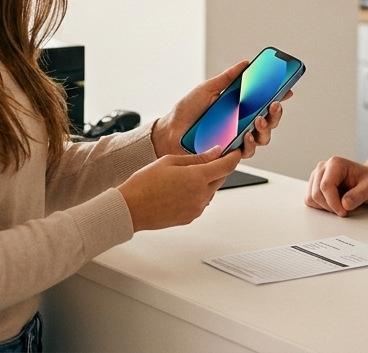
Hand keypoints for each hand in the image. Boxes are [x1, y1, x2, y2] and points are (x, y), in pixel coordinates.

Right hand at [118, 146, 241, 231]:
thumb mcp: (170, 161)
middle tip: (206, 159)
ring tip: (184, 176)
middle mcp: (201, 195)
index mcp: (197, 178)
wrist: (131, 209)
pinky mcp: (191, 217)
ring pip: (211, 190)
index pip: (227, 166)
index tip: (236, 151)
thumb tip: (215, 152)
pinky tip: (179, 189)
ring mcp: (197, 208)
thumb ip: (197, 157)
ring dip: (206, 181)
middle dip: (217, 167)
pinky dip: (197, 193)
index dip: (234, 156)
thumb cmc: (145, 184)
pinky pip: (201, 202)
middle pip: (220, 178)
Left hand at [151, 60, 290, 159]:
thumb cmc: (186, 112)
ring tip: (260, 120)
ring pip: (262, 139)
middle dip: (276, 114)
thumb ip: (227, 78)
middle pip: (269, 122)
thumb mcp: (207, 89)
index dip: (278, 97)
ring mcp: (235, 140)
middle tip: (275, 104)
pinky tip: (245, 135)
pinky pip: (246, 152)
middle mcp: (240, 125)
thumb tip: (245, 64)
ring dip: (265, 129)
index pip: (264, 103)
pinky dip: (249, 143)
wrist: (169, 132)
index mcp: (238, 109)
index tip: (286, 89)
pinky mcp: (228, 154)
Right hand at [304, 156, 367, 216]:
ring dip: (325, 207)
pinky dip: (320, 207)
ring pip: (311, 198)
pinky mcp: (314, 185)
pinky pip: (310, 200)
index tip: (344, 212)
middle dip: (330, 206)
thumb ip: (359, 195)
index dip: (333, 203)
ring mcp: (316, 176)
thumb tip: (345, 204)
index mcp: (335, 164)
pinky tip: (333, 204)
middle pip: (316, 193)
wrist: (367, 180)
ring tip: (340, 205)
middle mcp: (323, 167)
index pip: (326, 186)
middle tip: (344, 210)